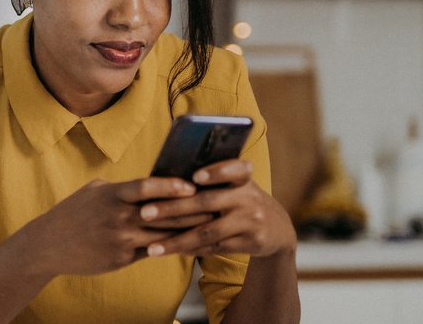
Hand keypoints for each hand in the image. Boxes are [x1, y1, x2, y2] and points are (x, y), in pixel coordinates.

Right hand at [17, 177, 198, 276]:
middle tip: (216, 205)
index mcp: (111, 195)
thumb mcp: (93, 191)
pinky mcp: (122, 259)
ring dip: (187, 231)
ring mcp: (120, 240)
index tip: (191, 186)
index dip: (170, 186)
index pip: (145, 187)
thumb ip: (121, 187)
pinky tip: (187, 244)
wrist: (49, 245)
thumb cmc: (73, 213)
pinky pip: (152, 251)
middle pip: (162, 213)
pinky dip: (171, 247)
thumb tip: (149, 182)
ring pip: (162, 235)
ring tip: (209, 226)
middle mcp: (117, 218)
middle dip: (190, 210)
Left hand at [137, 160, 295, 256]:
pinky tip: (171, 252)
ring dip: (177, 241)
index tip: (196, 176)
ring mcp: (251, 221)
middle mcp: (249, 198)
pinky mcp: (250, 243)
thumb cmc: (241, 200)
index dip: (217, 172)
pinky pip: (214, 248)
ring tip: (152, 248)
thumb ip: (212, 182)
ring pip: (207, 232)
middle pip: (206, 202)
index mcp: (243, 178)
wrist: (277, 228)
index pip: (234, 169)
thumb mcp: (236, 186)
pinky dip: (191, 250)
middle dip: (173, 208)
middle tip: (145, 213)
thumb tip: (165, 183)